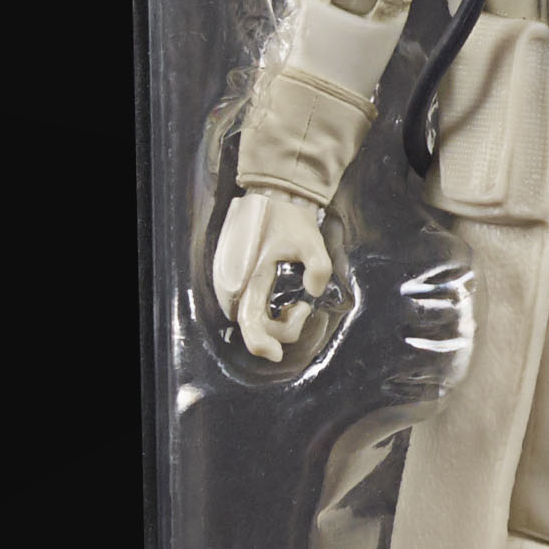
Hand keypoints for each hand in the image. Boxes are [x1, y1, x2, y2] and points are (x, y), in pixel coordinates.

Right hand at [212, 188, 334, 360]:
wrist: (271, 194)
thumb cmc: (289, 218)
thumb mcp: (311, 240)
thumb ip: (317, 267)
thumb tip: (312, 293)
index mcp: (248, 279)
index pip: (250, 324)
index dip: (262, 344)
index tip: (277, 354)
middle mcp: (233, 286)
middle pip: (255, 327)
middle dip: (281, 328)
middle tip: (303, 308)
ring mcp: (231, 283)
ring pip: (252, 319)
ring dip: (275, 321)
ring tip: (297, 304)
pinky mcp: (234, 280)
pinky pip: (249, 307)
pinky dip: (267, 312)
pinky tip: (283, 298)